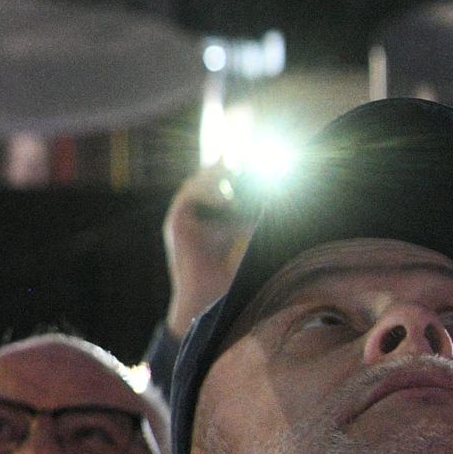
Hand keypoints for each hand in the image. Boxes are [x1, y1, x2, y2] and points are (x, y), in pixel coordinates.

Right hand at [163, 162, 256, 339]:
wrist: (210, 294)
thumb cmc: (230, 270)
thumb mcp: (247, 234)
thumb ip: (254, 215)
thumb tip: (277, 197)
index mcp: (209, 214)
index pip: (219, 182)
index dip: (232, 169)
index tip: (250, 160)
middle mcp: (193, 213)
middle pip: (206, 178)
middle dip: (224, 167)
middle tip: (242, 159)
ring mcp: (183, 217)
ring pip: (196, 182)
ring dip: (215, 176)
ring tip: (235, 172)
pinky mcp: (176, 223)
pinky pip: (187, 196)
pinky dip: (205, 192)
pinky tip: (226, 199)